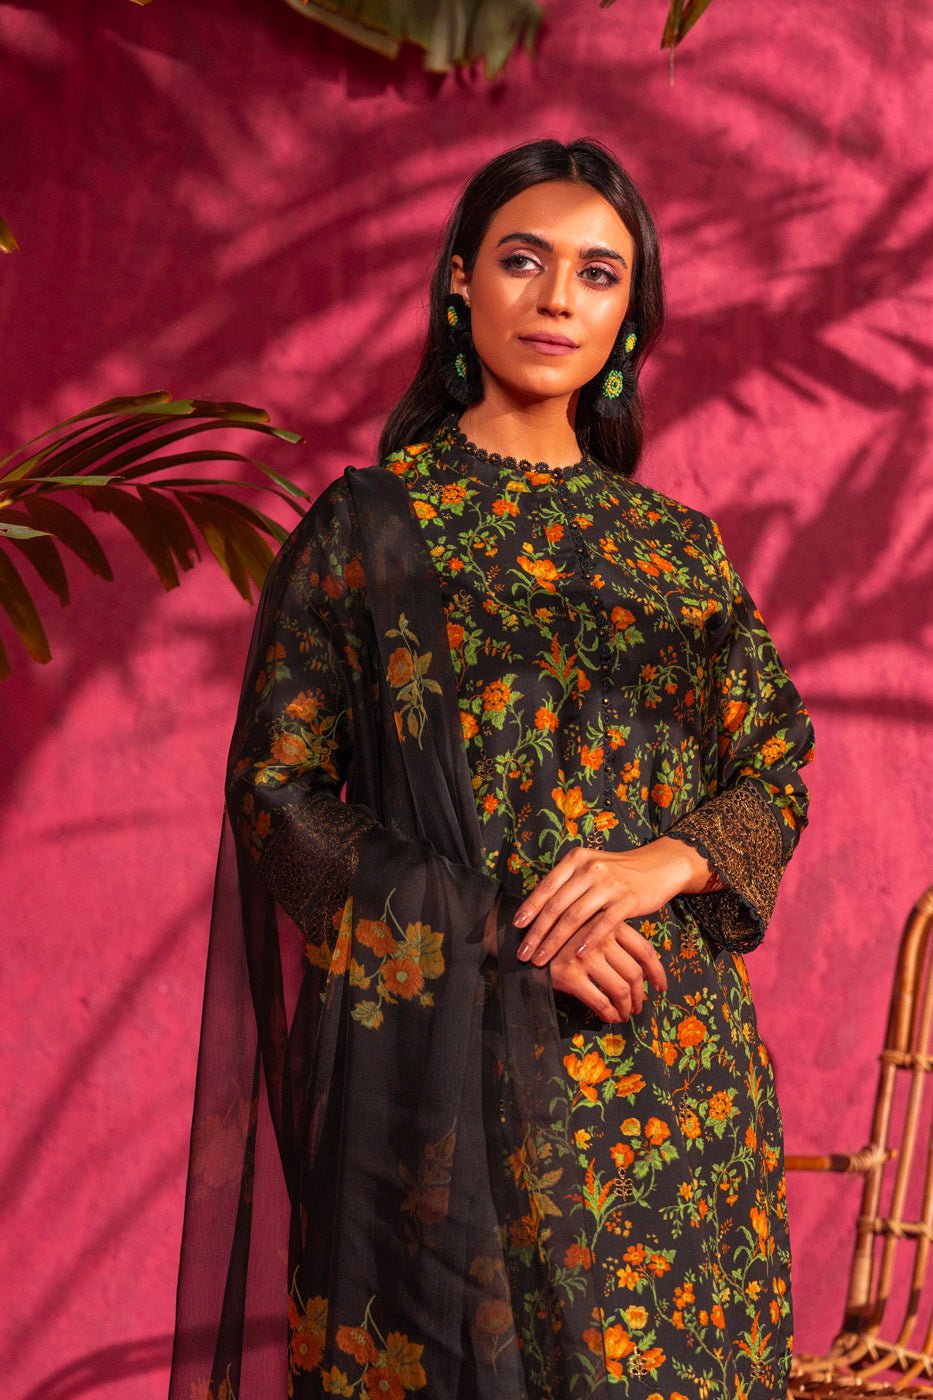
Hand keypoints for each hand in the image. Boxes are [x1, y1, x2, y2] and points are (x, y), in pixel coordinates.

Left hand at [510, 838, 715, 1018]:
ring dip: (555, 941)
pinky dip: (588, 940)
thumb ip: (569, 884)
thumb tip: (539, 910)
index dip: (530, 908)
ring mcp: (609, 884)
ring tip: (542, 958)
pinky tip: (576, 954)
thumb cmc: (619, 872)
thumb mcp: (591, 867)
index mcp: (576, 859)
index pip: (547, 886)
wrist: (659, 866)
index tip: (516, 927)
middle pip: (557, 905)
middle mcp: (590, 868)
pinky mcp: (627, 899)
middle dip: (537, 932)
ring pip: (575, 916)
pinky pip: (603, 924)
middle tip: (523, 952)